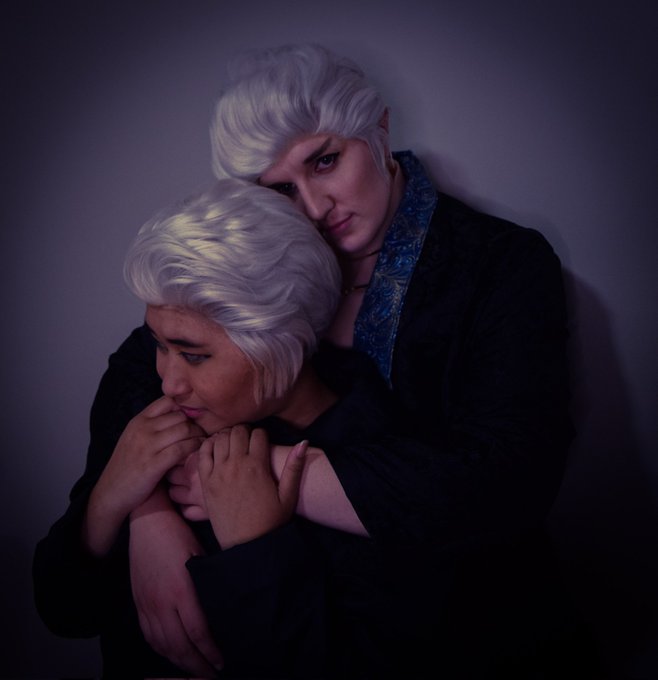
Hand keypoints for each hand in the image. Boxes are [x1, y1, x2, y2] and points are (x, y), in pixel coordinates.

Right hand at [83, 396, 204, 555]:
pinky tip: (196, 454)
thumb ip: (154, 425)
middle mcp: (142, 429)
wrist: (110, 493)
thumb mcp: (135, 438)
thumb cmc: (128, 466)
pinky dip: (194, 449)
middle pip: (181, 416)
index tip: (193, 420)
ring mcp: (147, 446)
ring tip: (203, 444)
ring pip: (185, 430)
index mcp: (138, 420)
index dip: (185, 408)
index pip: (168, 400)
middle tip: (204, 434)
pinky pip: (182, 449)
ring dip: (198, 437)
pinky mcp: (154, 464)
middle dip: (196, 424)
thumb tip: (181, 415)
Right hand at [130, 490, 223, 676]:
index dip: (210, 651)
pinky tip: (172, 654)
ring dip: (180, 662)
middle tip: (211, 675)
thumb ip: (209, 583)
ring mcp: (147, 604)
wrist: (147, 522)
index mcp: (181, 590)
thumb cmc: (178, 534)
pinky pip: (149, 635)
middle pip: (180, 646)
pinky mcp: (138, 603)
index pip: (198, 632)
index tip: (222, 661)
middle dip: (197, 666)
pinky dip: (162, 650)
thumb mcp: (200, 556)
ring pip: (163, 645)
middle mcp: (161, 602)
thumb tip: (223, 606)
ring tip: (195, 670)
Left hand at [199, 425, 307, 548]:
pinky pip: (203, 453)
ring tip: (233, 444)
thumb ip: (295, 466)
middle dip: (244, 432)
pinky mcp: (206, 482)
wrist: (247, 545)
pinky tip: (217, 450)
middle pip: (238, 431)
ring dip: (227, 437)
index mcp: (257, 466)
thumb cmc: (271, 521)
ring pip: (220, 438)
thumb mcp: (288, 495)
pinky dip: (209, 445)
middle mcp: (236, 465)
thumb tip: (304, 441)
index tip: (262, 442)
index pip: (258, 433)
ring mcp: (218, 472)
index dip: (262, 435)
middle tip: (247, 441)